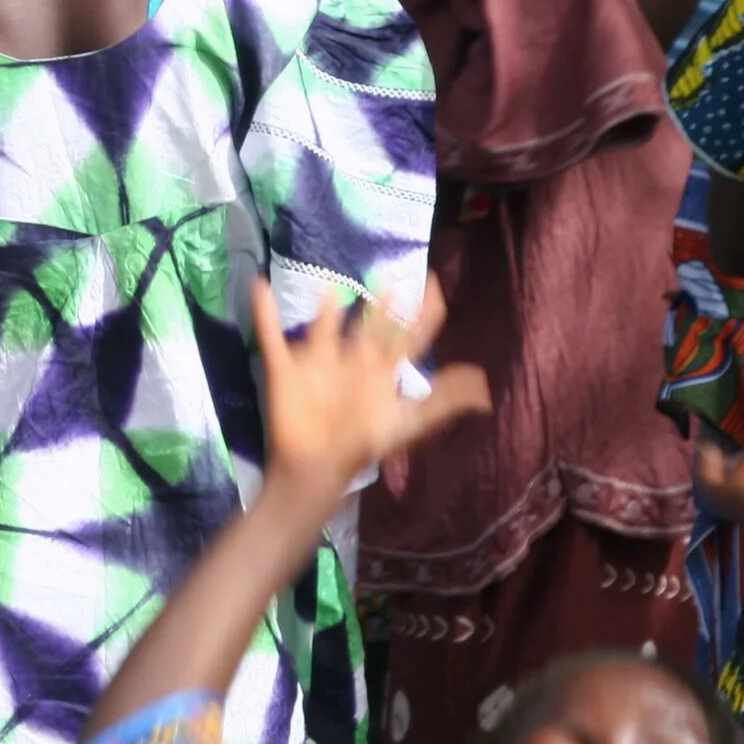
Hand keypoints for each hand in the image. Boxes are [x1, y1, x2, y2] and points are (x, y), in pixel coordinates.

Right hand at [255, 278, 488, 500]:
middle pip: (371, 326)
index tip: (433, 282)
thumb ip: (442, 402)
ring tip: (328, 279)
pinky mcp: (286, 368)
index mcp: (381, 371)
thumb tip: (484, 386)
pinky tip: (259, 286)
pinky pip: (272, 336)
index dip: (425, 311)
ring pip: (323, 326)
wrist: (315, 467)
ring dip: (324, 305)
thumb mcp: (408, 422)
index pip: (410, 335)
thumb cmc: (361, 444)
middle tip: (390, 276)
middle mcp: (353, 362)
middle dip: (382, 304)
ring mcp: (318, 362)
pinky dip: (264, 313)